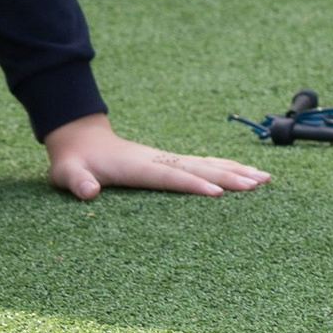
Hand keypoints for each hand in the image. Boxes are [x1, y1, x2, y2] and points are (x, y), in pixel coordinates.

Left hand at [43, 114, 270, 201]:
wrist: (79, 138)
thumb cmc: (74, 161)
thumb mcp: (67, 173)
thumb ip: (76, 182)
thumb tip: (87, 192)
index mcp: (137, 166)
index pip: (170, 176)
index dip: (193, 185)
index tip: (218, 194)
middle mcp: (158, 159)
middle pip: (199, 168)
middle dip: (230, 176)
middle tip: (259, 184)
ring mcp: (166, 159)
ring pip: (207, 164)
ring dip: (236, 170)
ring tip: (265, 178)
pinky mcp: (169, 162)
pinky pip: (203, 165)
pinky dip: (226, 168)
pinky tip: (244, 173)